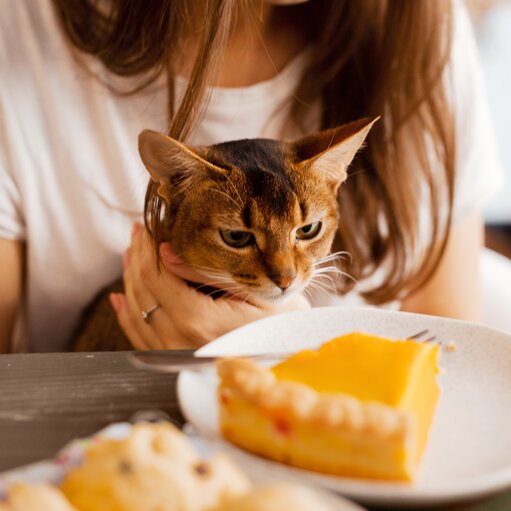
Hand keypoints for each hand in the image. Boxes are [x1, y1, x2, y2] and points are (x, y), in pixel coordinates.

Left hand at [110, 223, 310, 349]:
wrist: (294, 363)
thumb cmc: (285, 325)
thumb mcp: (256, 292)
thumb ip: (208, 274)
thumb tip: (167, 254)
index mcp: (199, 322)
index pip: (156, 276)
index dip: (147, 248)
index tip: (147, 226)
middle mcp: (179, 342)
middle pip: (142, 292)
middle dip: (136, 258)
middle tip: (139, 233)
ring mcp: (176, 356)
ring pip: (136, 313)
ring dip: (130, 281)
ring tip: (131, 255)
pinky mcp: (177, 362)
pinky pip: (141, 337)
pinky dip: (127, 316)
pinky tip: (120, 299)